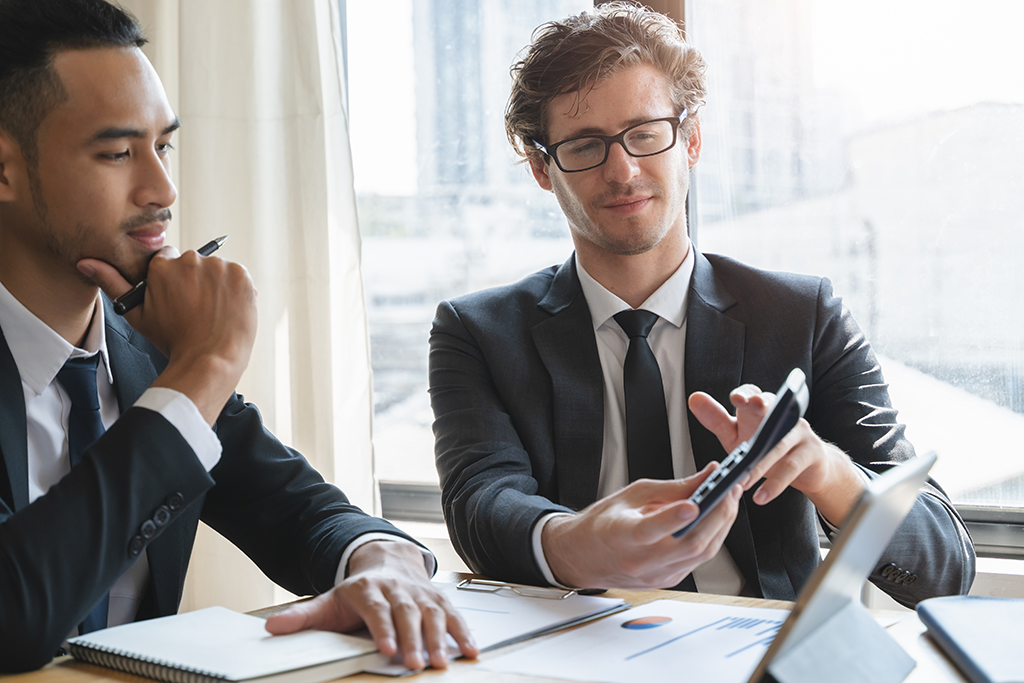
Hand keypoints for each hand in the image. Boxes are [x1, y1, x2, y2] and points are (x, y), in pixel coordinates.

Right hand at [78, 246, 256, 423]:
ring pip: (217, 271)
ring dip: (216, 286)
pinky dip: (235, 291)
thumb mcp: (137, 314)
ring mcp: (218, 266)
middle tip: (197, 309)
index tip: (179, 297)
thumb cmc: (173, 340)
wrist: (209, 359)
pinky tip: (228, 309)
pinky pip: (237, 277)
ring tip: (213, 312)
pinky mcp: (241, 275)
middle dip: (195, 282)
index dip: (175, 281)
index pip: (168, 259)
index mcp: (162, 265)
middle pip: (194, 264)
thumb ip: (112, 283)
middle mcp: (190, 259)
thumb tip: (86, 262)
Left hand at [264, 540, 477, 670]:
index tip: (386, 648)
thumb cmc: (358, 591)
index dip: (383, 628)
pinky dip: (464, 633)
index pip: (377, 609)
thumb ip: (304, 617)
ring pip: (433, 614)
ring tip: (441, 662)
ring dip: (440, 638)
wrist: (388, 562)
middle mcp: (398, 589)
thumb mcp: (329, 601)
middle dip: (414, 638)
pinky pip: (454, 616)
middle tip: (416, 663)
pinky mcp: (439, 600)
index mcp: (369, 590)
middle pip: (407, 613)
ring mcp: (421, 594)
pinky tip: (470, 651)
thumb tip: (273, 628)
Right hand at [542, 465, 743, 589]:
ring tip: (729, 500)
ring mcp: (657, 575)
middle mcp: (640, 561)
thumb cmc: (605, 523)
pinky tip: (716, 519)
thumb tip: (708, 475)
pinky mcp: (669, 580)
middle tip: (729, 490)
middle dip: (718, 516)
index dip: (673, 518)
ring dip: (722, 525)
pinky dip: (712, 537)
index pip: (651, 530)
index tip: (693, 504)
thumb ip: (674, 487)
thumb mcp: (633, 494)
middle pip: (690, 545)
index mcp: (622, 536)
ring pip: (701, 554)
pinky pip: (698, 559)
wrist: (585, 556)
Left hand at [689, 385, 865, 525]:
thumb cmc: (766, 449)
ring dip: (759, 464)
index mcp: (760, 408)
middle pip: (772, 406)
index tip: (736, 398)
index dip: (746, 393)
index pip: (753, 392)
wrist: (807, 470)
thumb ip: (716, 419)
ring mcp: (799, 431)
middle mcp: (782, 414)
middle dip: (761, 404)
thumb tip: (694, 399)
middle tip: (750, 405)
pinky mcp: (811, 452)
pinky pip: (792, 467)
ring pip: (777, 445)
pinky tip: (761, 496)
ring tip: (742, 481)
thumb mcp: (737, 436)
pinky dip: (775, 484)